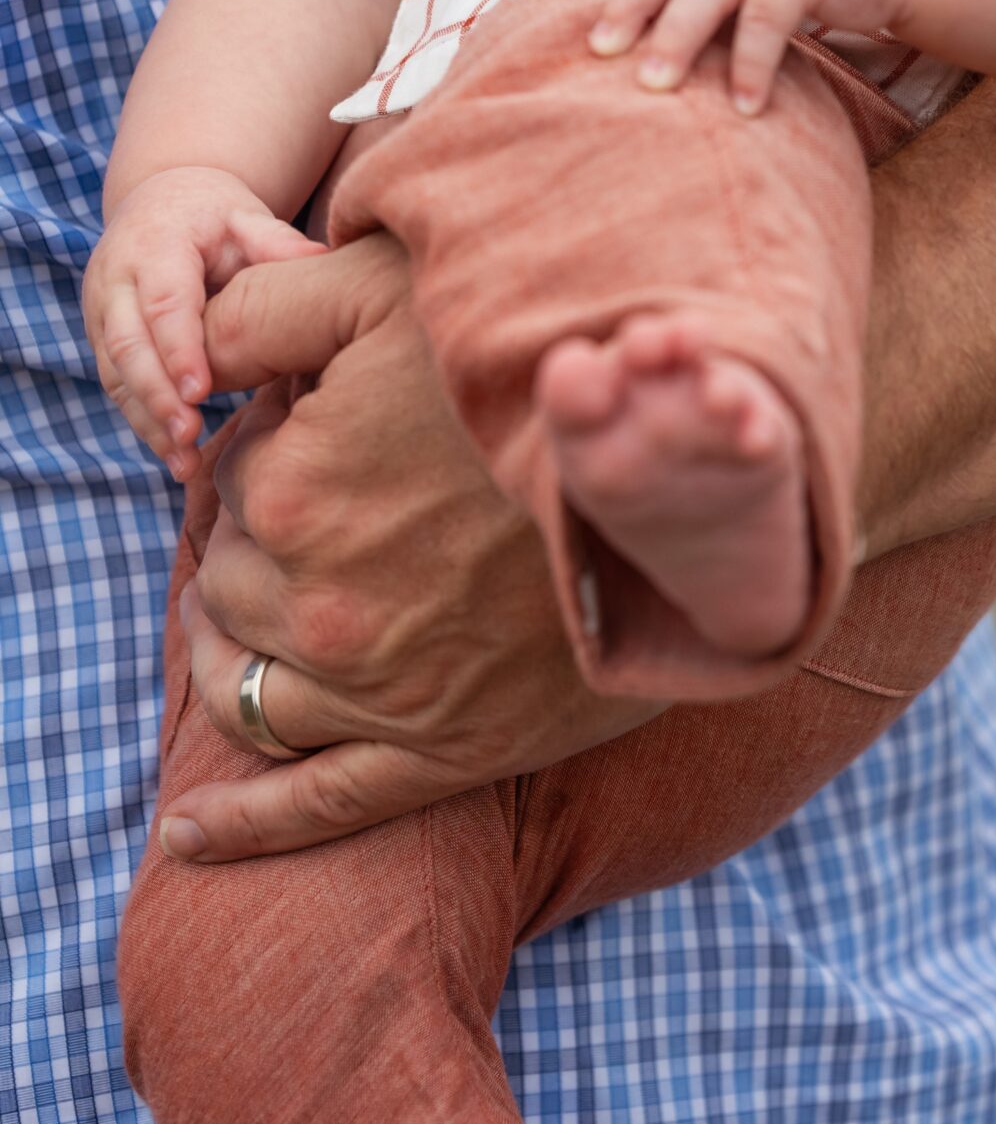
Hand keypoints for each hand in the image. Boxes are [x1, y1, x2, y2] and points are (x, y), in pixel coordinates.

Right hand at [82, 167, 323, 477]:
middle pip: (128, 345)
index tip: (201, 393)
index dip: (179, 349)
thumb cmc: (214, 216)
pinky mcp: (103, 340)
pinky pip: (118, 387)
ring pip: (116, 374)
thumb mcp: (244, 216)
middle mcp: (115, 280)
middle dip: (156, 396)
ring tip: (183, 462)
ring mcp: (102, 313)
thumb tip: (324, 256)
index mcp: (153, 246)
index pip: (163, 303)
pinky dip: (144, 423)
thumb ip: (275, 241)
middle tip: (188, 436)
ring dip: (147, 421)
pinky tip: (175, 457)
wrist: (161, 205)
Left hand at [159, 234, 654, 862]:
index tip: (314, 424)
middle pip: (225, 586)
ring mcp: (379, 693)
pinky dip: (236, 826)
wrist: (681, 469)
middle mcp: (321, 606)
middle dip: (246, 546)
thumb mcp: (381, 290)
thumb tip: (186, 347)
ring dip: (224, 658)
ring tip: (232, 624)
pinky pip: (310, 806)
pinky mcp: (441, 754)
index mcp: (293, 494)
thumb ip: (259, 309)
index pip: (228, 482)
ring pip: (243, 691)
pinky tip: (184, 833)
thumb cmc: (528, 357)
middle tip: (307, 506)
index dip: (265, 446)